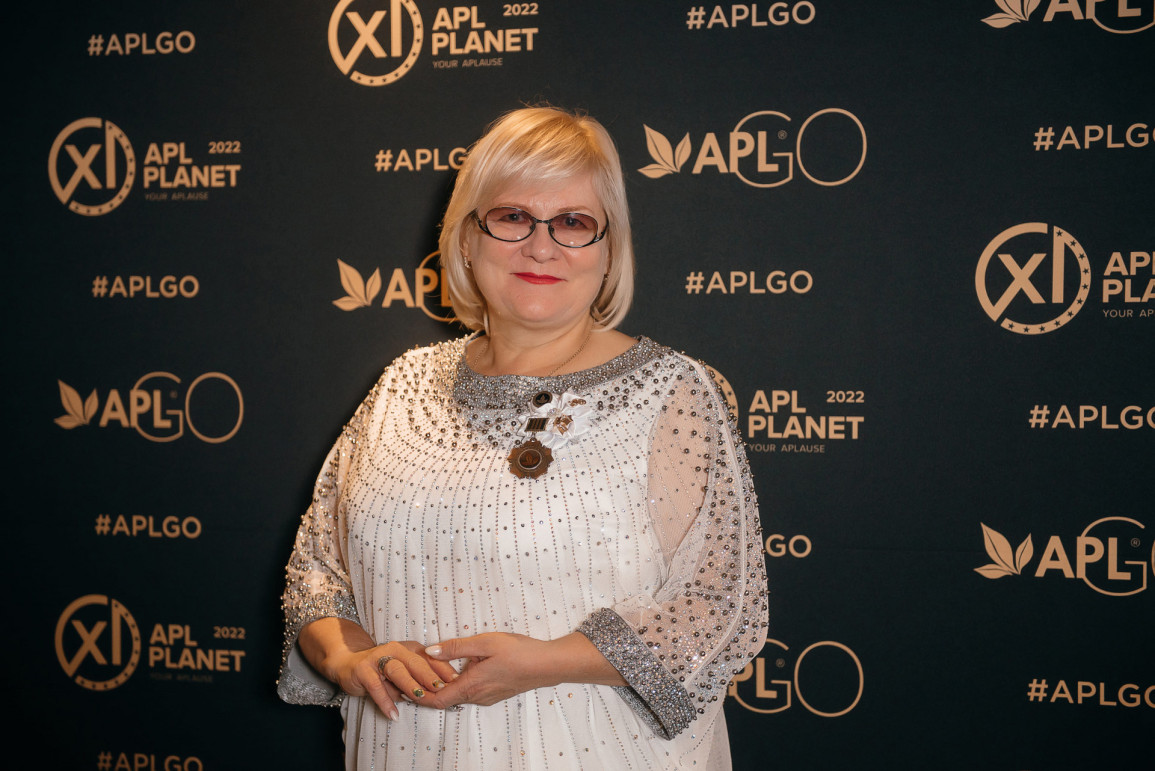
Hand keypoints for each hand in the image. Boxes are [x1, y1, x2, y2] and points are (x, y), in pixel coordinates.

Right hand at [325, 639, 458, 719]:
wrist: (348, 664)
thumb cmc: (381, 671)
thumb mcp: (402, 673)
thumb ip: (417, 681)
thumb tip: (441, 696)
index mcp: (409, 649)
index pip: (430, 658)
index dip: (443, 669)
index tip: (456, 682)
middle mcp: (395, 649)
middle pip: (415, 662)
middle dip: (429, 676)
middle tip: (442, 689)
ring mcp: (378, 658)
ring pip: (397, 669)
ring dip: (409, 684)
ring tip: (419, 698)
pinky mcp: (363, 670)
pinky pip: (376, 686)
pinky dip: (385, 701)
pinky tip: (393, 715)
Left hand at [419, 631, 623, 709]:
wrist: (549, 664)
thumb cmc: (519, 652)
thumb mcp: (485, 643)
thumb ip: (456, 647)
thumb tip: (430, 650)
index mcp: (471, 686)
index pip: (436, 700)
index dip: (417, 696)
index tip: (402, 687)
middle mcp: (477, 696)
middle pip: (445, 699)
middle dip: (426, 689)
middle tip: (409, 675)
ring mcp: (487, 697)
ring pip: (458, 695)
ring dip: (442, 686)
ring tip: (428, 670)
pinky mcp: (495, 693)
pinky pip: (470, 692)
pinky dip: (457, 684)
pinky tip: (456, 669)